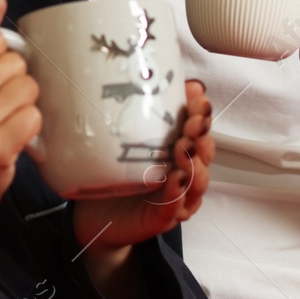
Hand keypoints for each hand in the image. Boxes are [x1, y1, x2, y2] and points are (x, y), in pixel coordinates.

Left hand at [72, 79, 212, 257]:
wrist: (94, 215)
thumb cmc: (116, 176)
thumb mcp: (126, 140)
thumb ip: (141, 114)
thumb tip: (144, 78)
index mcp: (179, 154)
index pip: (201, 132)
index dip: (203, 115)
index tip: (198, 97)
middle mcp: (183, 177)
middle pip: (204, 156)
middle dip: (202, 137)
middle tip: (192, 123)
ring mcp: (175, 200)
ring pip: (196, 184)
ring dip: (194, 165)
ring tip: (183, 151)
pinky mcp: (159, 220)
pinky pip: (173, 209)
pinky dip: (176, 196)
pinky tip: (174, 182)